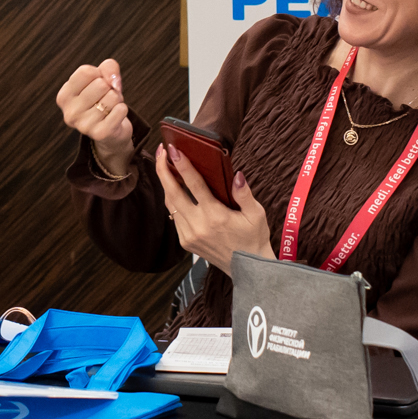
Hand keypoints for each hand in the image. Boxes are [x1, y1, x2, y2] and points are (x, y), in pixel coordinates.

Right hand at [56, 59, 134, 177]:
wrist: (110, 130)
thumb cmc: (102, 98)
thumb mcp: (102, 76)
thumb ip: (108, 67)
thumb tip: (114, 82)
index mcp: (64, 96)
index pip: (85, 72)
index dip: (98, 74)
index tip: (96, 84)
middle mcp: (70, 112)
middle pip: (100, 84)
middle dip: (109, 88)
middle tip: (104, 99)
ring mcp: (83, 125)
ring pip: (112, 97)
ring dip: (117, 100)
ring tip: (109, 108)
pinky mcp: (99, 134)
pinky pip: (121, 110)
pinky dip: (122, 110)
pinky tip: (114, 116)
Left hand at [155, 147, 271, 273]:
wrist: (248, 269)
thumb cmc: (253, 238)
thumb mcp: (256, 214)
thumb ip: (244, 194)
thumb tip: (237, 174)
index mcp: (216, 216)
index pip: (194, 185)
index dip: (182, 165)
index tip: (174, 149)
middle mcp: (199, 225)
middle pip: (172, 193)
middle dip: (163, 170)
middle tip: (161, 152)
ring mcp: (189, 235)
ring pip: (170, 204)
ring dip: (166, 184)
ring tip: (165, 165)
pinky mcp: (185, 242)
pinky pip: (174, 216)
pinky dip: (172, 200)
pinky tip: (174, 188)